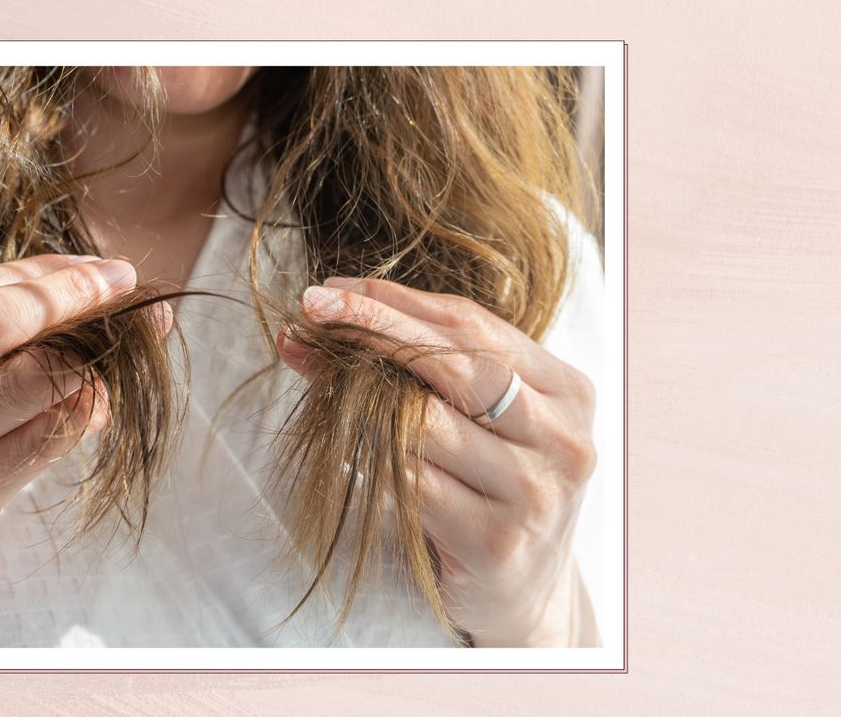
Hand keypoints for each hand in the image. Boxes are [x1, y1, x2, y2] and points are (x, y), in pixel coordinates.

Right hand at [0, 254, 169, 646]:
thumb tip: (55, 293)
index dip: (39, 270)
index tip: (90, 267)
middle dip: (75, 292)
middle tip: (124, 286)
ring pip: (32, 378)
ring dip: (90, 360)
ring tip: (115, 359)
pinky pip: (42, 441)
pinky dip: (84, 414)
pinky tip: (98, 407)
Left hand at [276, 278, 599, 646]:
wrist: (523, 593)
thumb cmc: (492, 489)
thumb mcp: (482, 421)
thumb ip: (425, 368)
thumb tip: (320, 320)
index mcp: (568, 392)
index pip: (474, 325)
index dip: (396, 300)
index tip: (332, 288)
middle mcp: (562, 440)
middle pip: (456, 363)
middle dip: (375, 326)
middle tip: (313, 308)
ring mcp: (534, 494)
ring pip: (427, 424)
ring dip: (363, 397)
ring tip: (322, 380)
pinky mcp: (495, 543)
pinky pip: (412, 484)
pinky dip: (370, 461)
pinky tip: (344, 448)